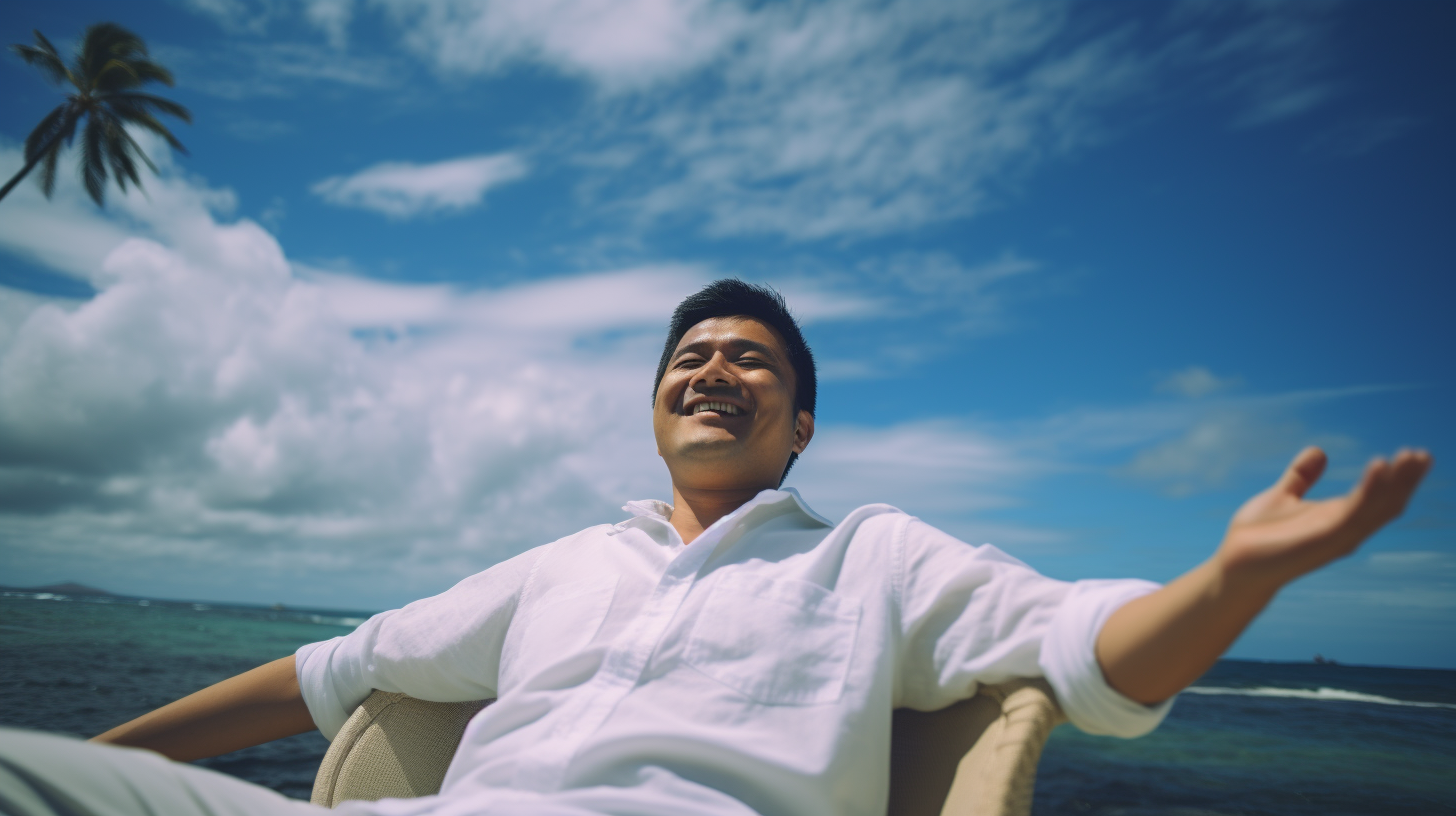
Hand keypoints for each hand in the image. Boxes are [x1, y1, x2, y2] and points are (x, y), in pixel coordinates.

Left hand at [1215, 446, 1432, 592]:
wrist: (1234, 564)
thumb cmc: (1257, 535)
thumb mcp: (1282, 496)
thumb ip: (1301, 476)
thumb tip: (1318, 451)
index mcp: (1337, 517)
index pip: (1377, 496)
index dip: (1396, 478)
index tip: (1413, 455)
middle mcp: (1344, 529)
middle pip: (1385, 503)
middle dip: (1405, 480)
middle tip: (1423, 455)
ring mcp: (1336, 536)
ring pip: (1376, 509)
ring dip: (1395, 484)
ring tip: (1409, 459)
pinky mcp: (1323, 541)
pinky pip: (1354, 514)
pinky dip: (1369, 492)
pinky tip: (1378, 468)